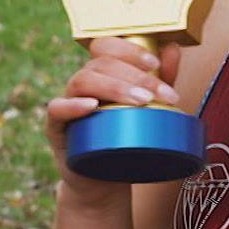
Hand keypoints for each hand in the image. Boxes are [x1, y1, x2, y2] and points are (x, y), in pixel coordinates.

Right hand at [44, 36, 183, 204]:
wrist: (105, 182)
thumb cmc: (125, 141)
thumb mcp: (148, 108)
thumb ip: (160, 79)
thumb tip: (172, 48)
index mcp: (102, 74)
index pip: (106, 47)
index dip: (129, 50)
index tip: (155, 63)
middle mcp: (83, 84)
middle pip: (100, 64)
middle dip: (134, 76)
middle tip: (160, 95)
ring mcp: (68, 104)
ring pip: (81, 81)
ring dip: (113, 88)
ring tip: (140, 102)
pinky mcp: (56, 128)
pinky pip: (56, 110)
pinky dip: (73, 106)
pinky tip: (92, 107)